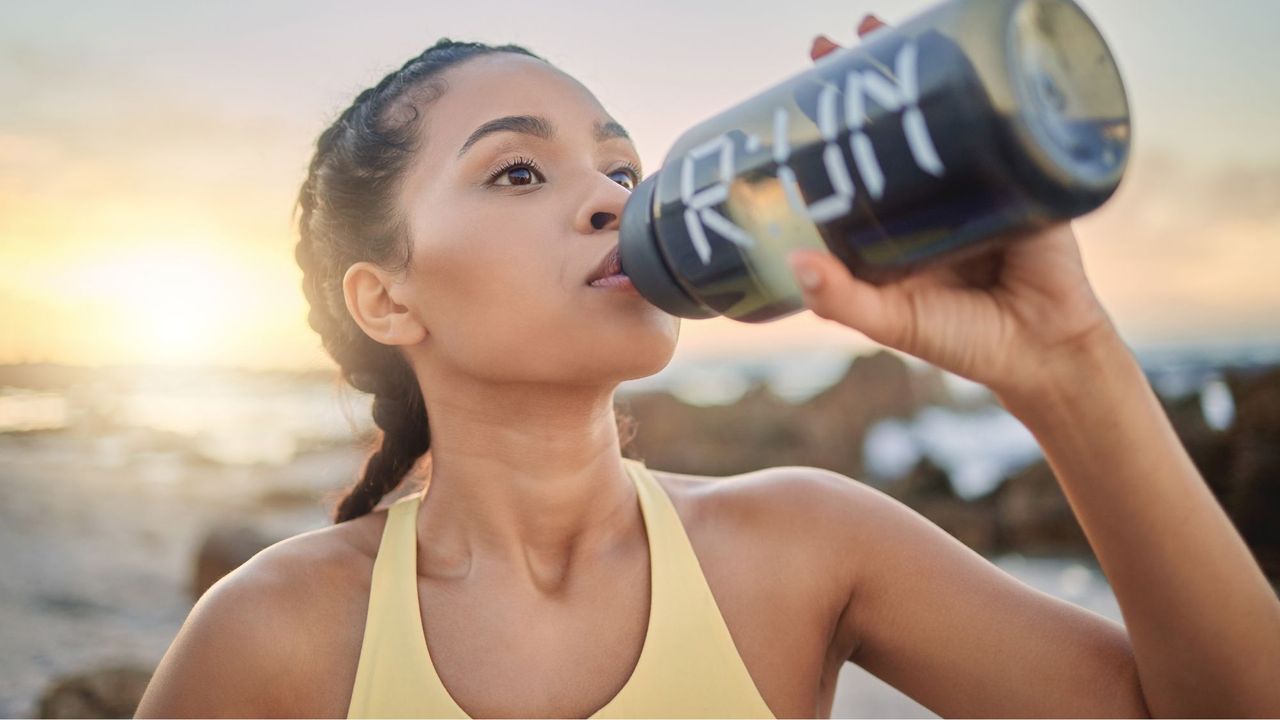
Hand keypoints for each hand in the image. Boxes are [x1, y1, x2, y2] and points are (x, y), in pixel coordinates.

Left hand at [789, 14, 1118, 400]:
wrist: (1045, 351)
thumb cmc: (964, 339)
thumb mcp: (894, 321)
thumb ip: (844, 301)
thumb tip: (794, 265)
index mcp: (891, 223)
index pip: (852, 161)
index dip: (826, 127)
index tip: (792, 93)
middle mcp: (929, 194)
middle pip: (891, 122)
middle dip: (863, 79)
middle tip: (828, 42)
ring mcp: (975, 178)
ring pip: (940, 110)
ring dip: (916, 65)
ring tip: (877, 26)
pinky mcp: (1022, 171)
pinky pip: (1003, 121)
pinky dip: (988, 82)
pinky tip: (970, 48)